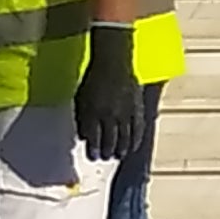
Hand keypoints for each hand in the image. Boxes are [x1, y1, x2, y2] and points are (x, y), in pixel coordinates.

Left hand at [74, 23, 147, 162]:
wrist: (113, 61)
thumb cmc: (94, 78)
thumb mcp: (81, 98)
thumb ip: (82, 118)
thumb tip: (84, 136)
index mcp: (93, 112)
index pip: (93, 138)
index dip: (93, 150)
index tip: (92, 156)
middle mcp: (109, 115)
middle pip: (109, 141)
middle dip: (106, 152)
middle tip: (104, 157)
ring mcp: (125, 112)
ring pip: (125, 138)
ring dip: (121, 149)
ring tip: (118, 155)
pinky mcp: (138, 108)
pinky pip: (138, 129)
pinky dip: (136, 140)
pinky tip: (133, 147)